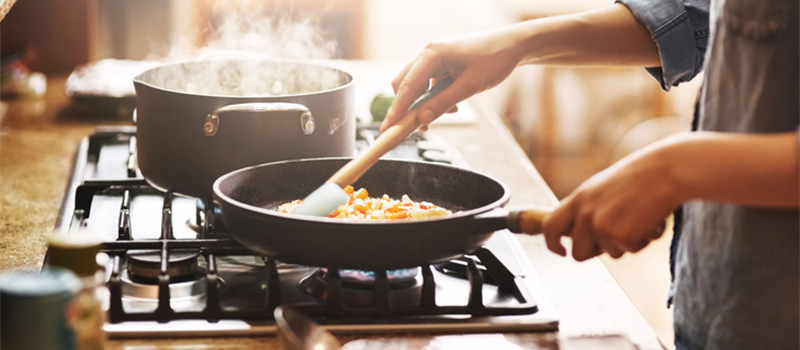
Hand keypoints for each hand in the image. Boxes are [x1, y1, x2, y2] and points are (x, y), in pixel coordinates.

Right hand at [380, 27, 526, 130]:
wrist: (513, 46)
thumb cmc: (494, 60)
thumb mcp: (470, 86)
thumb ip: (443, 103)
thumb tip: (421, 119)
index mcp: (432, 54)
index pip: (406, 86)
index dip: (396, 110)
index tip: (387, 129)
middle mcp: (428, 53)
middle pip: (405, 85)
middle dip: (409, 108)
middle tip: (417, 128)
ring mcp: (434, 58)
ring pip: (417, 86)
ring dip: (425, 104)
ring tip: (448, 113)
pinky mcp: (441, 63)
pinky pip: (429, 84)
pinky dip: (435, 97)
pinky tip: (453, 105)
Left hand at [541, 138, 683, 260]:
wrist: (666, 171)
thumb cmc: (640, 177)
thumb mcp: (602, 187)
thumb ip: (587, 208)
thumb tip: (578, 232)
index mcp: (578, 199)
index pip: (550, 227)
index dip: (552, 244)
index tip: (561, 251)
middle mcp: (585, 214)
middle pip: (578, 253)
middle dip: (596, 252)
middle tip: (617, 236)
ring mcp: (601, 227)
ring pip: (610, 254)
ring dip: (626, 242)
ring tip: (638, 217)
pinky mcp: (621, 237)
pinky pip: (631, 251)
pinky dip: (643, 241)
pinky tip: (649, 220)